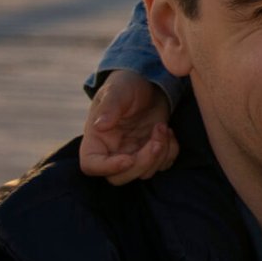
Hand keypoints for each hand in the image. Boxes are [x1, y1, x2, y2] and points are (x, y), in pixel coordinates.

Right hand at [80, 69, 176, 184]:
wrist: (148, 82)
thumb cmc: (127, 84)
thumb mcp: (118, 90)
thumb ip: (109, 107)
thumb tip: (99, 125)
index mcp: (96, 138)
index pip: (91, 165)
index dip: (108, 168)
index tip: (129, 158)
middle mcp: (112, 151)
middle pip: (120, 178)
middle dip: (143, 162)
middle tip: (156, 138)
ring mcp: (132, 154)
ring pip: (145, 173)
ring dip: (160, 153)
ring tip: (162, 127)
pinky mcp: (151, 152)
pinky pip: (162, 165)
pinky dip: (170, 152)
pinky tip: (168, 131)